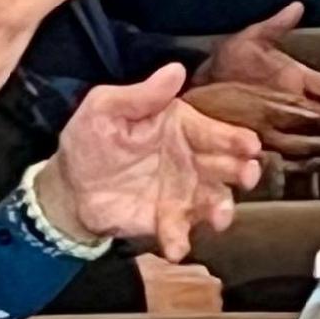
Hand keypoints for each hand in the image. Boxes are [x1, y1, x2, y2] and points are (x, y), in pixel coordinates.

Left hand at [36, 63, 259, 257]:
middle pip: (225, 165)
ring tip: (220, 219)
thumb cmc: (90, 139)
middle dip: (241, 171)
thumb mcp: (106, 108)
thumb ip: (141, 94)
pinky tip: (177, 248)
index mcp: (181, 127)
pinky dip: (181, 240)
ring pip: (213, 199)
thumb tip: (176, 70)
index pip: (214, 131)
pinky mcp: (168, 220)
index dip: (235, 138)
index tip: (250, 145)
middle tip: (248, 176)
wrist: (69, 187)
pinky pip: (181, 230)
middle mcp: (191, 159)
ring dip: (221, 208)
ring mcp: (183, 192)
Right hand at [191, 4, 319, 176]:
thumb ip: (277, 25)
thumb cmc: (224, 62)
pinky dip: (300, 163)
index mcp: (291, 78)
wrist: (195, 88)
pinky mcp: (259, 145)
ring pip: (307, 140)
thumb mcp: (250, 37)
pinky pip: (287, 159)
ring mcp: (274, 128)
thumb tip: (298, 5)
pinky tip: (308, 164)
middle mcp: (287, 105)